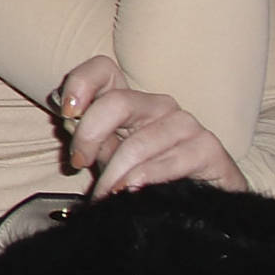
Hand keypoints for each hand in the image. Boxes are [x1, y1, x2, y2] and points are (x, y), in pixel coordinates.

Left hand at [53, 55, 249, 195]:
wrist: (197, 205)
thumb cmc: (146, 179)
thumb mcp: (110, 158)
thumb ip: (91, 139)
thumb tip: (68, 120)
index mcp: (130, 103)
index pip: (103, 70)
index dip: (81, 83)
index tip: (67, 113)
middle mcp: (158, 106)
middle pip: (117, 102)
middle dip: (90, 135)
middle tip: (78, 163)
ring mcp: (185, 124)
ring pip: (139, 143)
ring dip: (115, 173)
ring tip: (105, 193)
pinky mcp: (207, 148)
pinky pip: (169, 162)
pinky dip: (144, 180)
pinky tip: (132, 193)